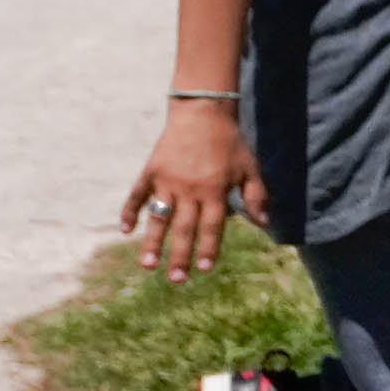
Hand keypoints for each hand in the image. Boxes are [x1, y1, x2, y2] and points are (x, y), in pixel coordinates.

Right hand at [124, 104, 262, 275]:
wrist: (202, 111)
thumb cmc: (230, 142)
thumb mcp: (250, 167)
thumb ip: (256, 195)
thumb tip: (264, 223)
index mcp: (215, 190)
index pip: (212, 226)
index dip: (208, 248)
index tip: (204, 269)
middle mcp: (190, 189)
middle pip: (185, 228)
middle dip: (180, 255)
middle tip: (176, 279)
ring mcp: (167, 180)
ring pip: (159, 216)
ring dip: (152, 242)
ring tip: (148, 265)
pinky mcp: (151, 170)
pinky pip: (137, 194)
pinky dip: (130, 211)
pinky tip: (125, 229)